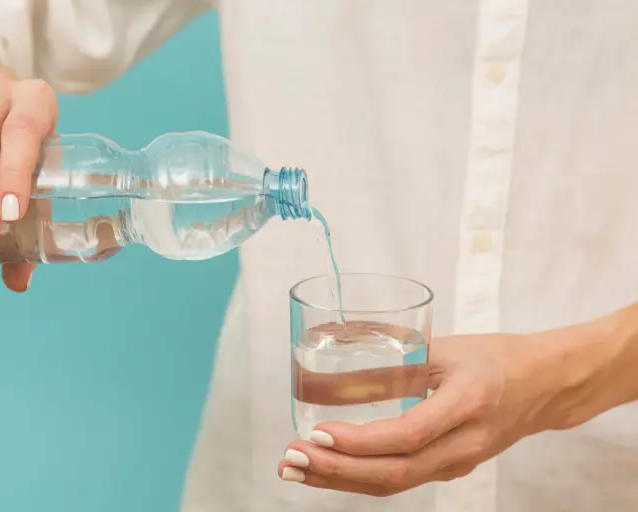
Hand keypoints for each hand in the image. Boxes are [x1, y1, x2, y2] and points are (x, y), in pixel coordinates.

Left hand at [278, 325, 598, 496]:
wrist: (545, 385)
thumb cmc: (496, 358)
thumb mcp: (446, 348)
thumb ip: (395, 357)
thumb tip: (335, 354)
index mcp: (466, 404)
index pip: (407, 435)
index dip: (360, 441)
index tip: (319, 434)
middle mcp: (464, 444)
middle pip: (394, 472)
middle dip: (336, 471)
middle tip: (290, 460)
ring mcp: (458, 463)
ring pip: (395, 483)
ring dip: (341, 480)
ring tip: (297, 470)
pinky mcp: (450, 467)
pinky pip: (402, 479)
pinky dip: (360, 477)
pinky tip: (329, 469)